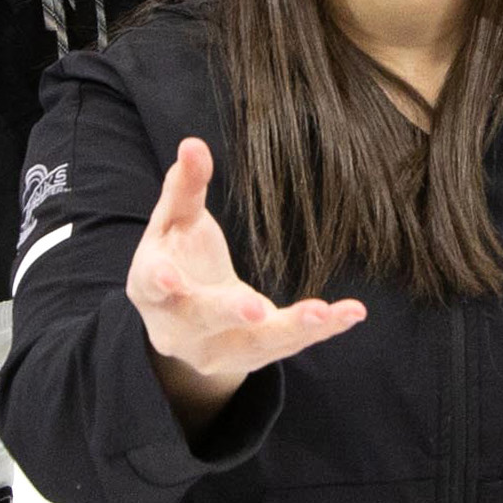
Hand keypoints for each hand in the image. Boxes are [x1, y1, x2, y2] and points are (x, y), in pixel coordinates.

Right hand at [127, 132, 361, 423]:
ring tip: (327, 311)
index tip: (170, 278)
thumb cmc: (179, 257)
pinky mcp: (250, 358)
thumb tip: (193, 144)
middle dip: (229, 312)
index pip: (152, 284)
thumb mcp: (174, 222)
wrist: (184, 320)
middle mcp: (177, 328)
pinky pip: (287, 346)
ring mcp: (214, 351)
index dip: (160, 281)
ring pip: (254, 342)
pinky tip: (351, 313)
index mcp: (151, 288)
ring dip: (292, 328)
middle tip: (256, 309)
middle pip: (202, 319)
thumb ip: (184, 186)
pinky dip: (320, 329)